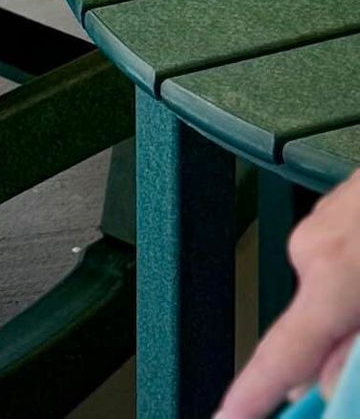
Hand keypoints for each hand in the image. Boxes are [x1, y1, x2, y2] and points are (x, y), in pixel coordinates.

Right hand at [218, 175, 359, 418]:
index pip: (280, 353)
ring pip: (337, 296)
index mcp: (333, 275)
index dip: (250, 394)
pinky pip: (347, 260)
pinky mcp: (343, 203)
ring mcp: (328, 218)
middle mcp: (316, 245)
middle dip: (343, 349)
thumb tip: (332, 381)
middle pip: (315, 327)